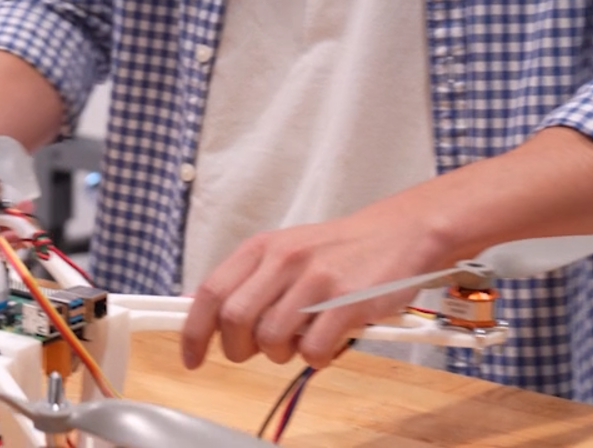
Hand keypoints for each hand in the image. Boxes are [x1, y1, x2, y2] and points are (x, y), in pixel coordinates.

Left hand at [180, 204, 451, 369]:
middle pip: (235, 320)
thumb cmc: (339, 250)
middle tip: (257, 352)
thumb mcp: (286, 251)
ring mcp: (316, 280)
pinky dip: (316, 358)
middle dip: (238, 349)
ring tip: (301, 342)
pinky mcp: (348, 302)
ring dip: (281, 354)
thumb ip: (250, 280)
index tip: (192, 358)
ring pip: (272, 339)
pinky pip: (313, 350)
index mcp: (262, 248)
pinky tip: (328, 344)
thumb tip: (209, 316)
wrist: (400, 233)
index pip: (211, 293)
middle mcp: (284, 260)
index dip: (194, 332)